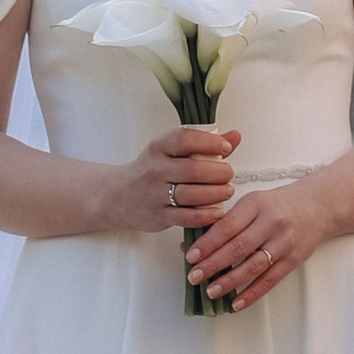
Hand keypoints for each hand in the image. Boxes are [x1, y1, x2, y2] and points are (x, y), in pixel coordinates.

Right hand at [112, 125, 238, 238]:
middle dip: (219, 172)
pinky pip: (186, 217)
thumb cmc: (151, 171)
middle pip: (193, 169)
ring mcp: (156, 194)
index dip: (210, 142)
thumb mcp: (170, 151)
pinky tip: (216, 211)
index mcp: (159, 147)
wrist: (118, 197)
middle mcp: (156, 169)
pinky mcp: (159, 216)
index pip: (185, 139)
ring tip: (226, 191)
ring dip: (216, 193)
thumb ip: (204, 144)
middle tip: (228, 174)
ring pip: (192, 194)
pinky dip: (205, 215)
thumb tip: (235, 136)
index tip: (226, 148)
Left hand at [182, 179, 331, 311]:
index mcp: (256, 204)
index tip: (190, 256)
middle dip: (213, 264)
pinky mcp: (293, 260)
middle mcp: (271, 223)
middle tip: (194, 276)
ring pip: (253, 266)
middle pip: (238, 247)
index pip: (227, 226)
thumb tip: (195, 243)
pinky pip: (270, 280)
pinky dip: (252, 294)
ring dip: (230, 282)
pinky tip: (236, 303)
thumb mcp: (254, 203)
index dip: (208, 243)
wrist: (319, 206)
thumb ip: (227, 221)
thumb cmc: (278, 205)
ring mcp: (284, 243)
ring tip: (211, 291)